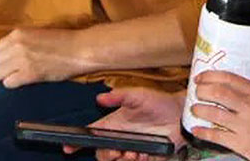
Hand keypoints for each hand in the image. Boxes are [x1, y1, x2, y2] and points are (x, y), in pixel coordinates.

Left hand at [0, 27, 89, 87]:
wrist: (82, 48)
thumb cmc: (66, 41)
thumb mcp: (39, 33)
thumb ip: (20, 41)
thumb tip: (7, 53)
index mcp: (18, 33)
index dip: (1, 56)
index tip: (8, 60)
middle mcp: (17, 45)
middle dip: (0, 68)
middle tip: (11, 70)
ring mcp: (22, 60)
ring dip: (5, 76)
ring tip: (16, 76)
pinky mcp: (29, 74)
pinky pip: (8, 83)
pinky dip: (14, 83)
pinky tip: (24, 80)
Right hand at [60, 88, 185, 160]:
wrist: (181, 114)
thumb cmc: (159, 102)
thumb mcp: (139, 95)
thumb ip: (120, 96)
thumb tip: (99, 98)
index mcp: (114, 124)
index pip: (91, 135)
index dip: (77, 143)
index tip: (69, 147)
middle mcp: (120, 138)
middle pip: (102, 154)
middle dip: (107, 155)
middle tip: (118, 151)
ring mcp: (132, 148)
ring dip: (124, 159)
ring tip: (135, 151)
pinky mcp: (144, 155)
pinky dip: (139, 160)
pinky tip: (146, 153)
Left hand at [188, 64, 249, 159]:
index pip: (229, 78)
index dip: (211, 76)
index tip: (201, 77)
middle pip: (218, 93)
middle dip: (202, 90)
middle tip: (196, 92)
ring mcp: (244, 125)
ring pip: (213, 113)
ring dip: (199, 109)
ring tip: (194, 109)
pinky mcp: (241, 144)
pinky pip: (216, 136)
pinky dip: (203, 132)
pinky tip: (197, 130)